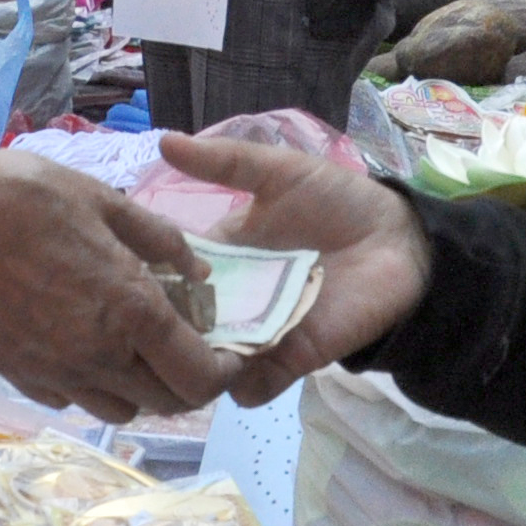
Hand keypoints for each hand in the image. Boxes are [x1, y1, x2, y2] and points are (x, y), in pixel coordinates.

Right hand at [0, 133, 231, 422]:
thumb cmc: (28, 197)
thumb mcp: (106, 200)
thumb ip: (162, 241)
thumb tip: (199, 271)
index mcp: (131, 311)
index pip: (201, 378)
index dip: (224, 373)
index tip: (226, 352)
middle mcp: (99, 356)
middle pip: (168, 403)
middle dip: (188, 381)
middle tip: (185, 346)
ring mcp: (57, 373)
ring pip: (122, 410)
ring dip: (141, 388)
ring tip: (135, 347)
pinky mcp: (22, 377)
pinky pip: (75, 400)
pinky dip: (93, 384)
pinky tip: (85, 343)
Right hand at [156, 132, 428, 403]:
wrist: (401, 240)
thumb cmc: (339, 201)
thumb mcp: (279, 171)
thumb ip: (225, 162)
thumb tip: (164, 140)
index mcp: (223, 254)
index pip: (172, 272)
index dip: (148, 277)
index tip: (124, 277)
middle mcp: (233, 298)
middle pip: (184, 323)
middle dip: (163, 328)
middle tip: (146, 325)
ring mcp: (260, 333)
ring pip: (209, 360)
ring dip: (194, 362)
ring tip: (180, 354)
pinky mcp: (292, 360)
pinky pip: (254, 385)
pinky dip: (239, 385)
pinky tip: (228, 372)